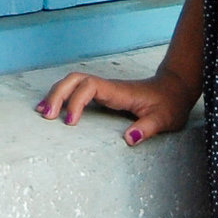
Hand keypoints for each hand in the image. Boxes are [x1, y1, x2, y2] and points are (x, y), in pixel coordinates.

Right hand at [35, 66, 195, 143]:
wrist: (174, 89)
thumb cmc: (168, 104)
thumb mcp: (164, 119)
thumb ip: (147, 128)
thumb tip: (129, 138)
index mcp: (119, 91)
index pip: (89, 87)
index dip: (76, 102)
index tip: (70, 123)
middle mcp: (108, 87)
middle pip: (75, 79)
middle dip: (57, 94)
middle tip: (46, 116)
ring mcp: (104, 89)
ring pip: (73, 82)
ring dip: (56, 94)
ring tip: (42, 112)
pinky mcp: (103, 94)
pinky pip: (77, 90)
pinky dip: (62, 96)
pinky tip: (54, 110)